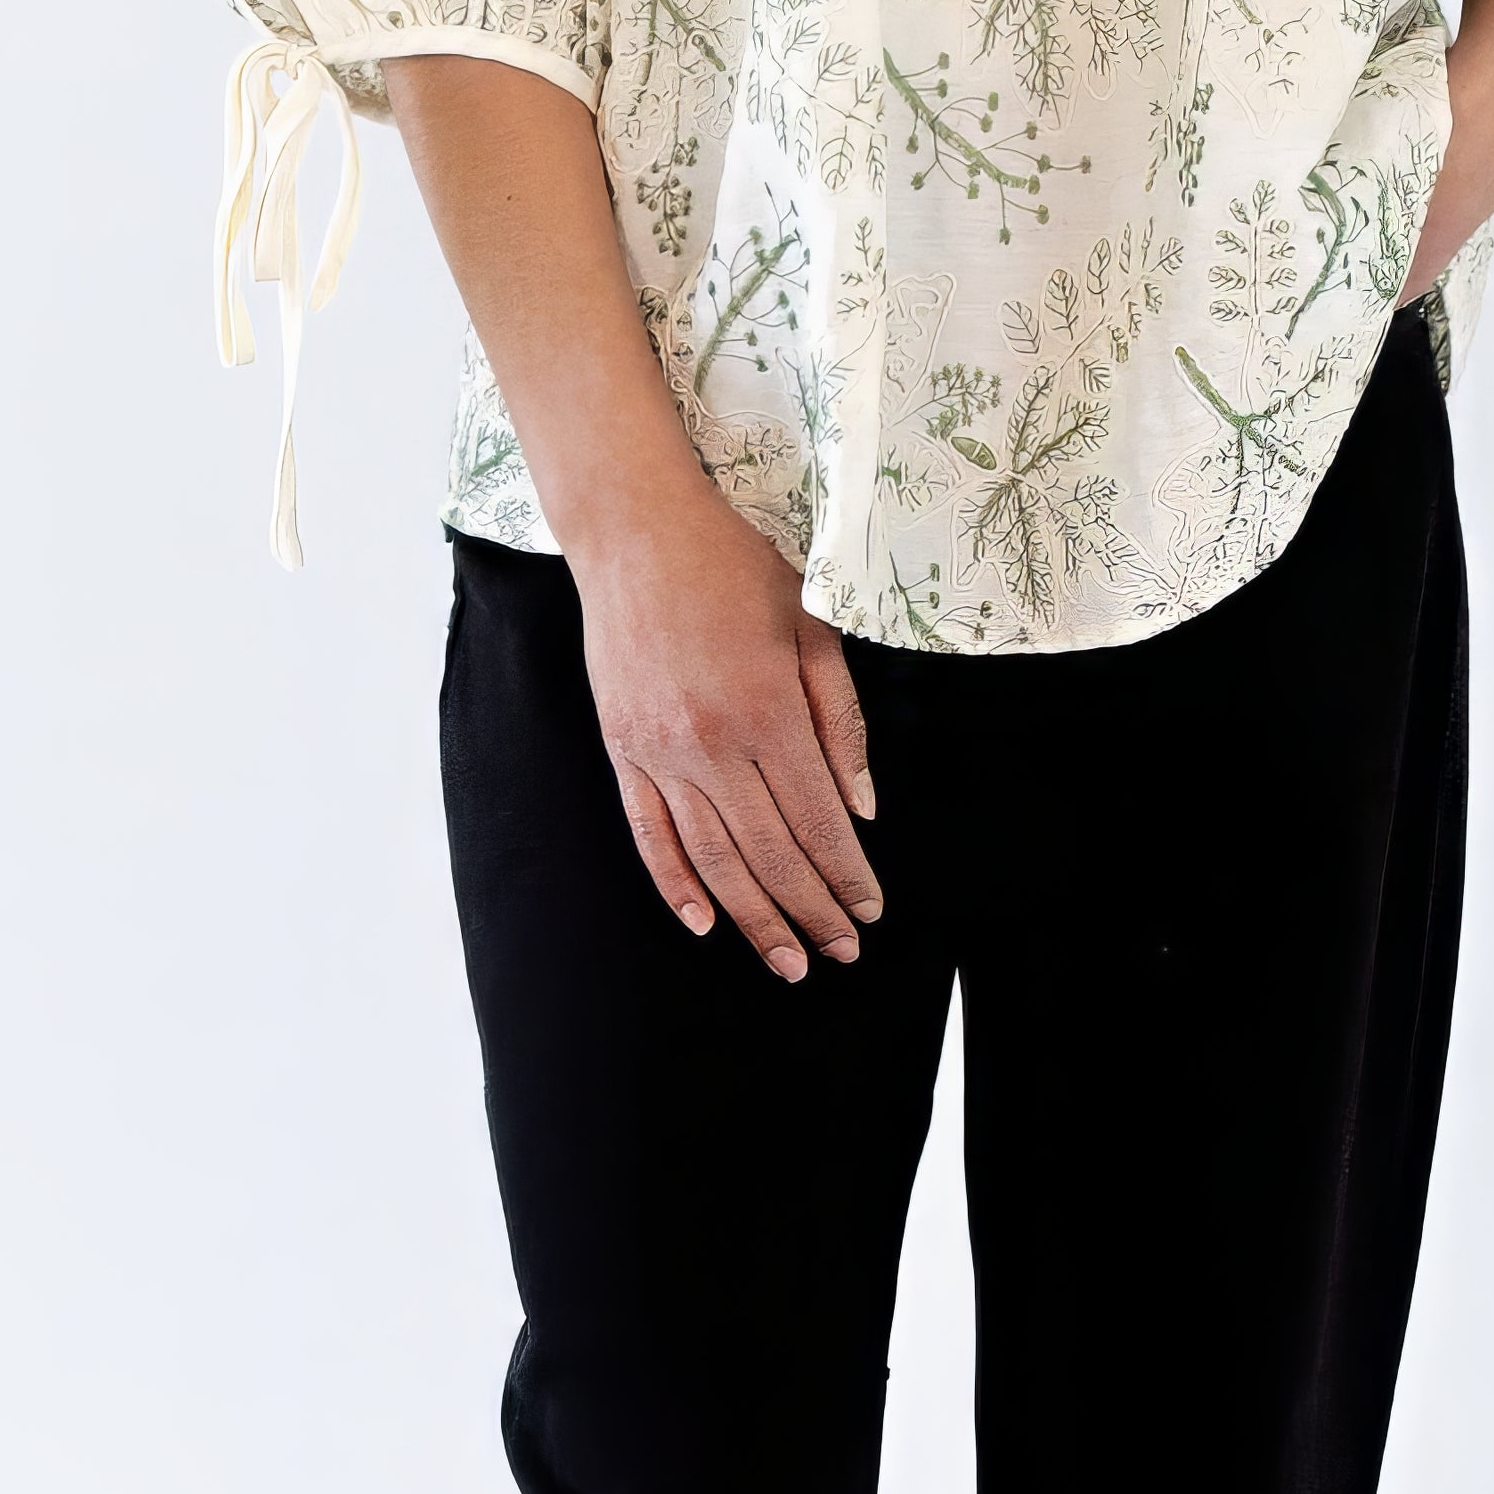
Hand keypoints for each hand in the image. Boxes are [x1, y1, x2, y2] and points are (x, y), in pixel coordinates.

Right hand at [573, 475, 884, 982]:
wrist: (636, 533)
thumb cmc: (735, 570)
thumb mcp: (812, 627)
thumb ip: (841, 721)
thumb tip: (862, 809)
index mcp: (767, 710)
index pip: (817, 820)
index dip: (846, 875)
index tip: (871, 912)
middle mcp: (710, 743)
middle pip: (769, 854)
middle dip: (811, 912)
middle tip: (841, 952)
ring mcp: (658, 751)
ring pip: (713, 860)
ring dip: (754, 918)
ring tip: (788, 960)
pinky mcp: (622, 750)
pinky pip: (649, 835)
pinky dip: (676, 886)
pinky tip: (705, 924)